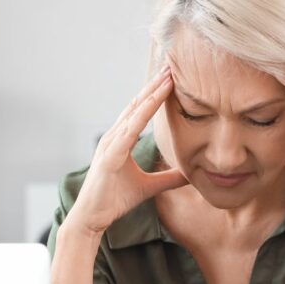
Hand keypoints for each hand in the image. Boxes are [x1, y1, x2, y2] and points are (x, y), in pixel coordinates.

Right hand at [67, 65, 189, 234]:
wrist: (92, 218)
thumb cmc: (114, 200)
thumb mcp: (149, 187)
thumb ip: (169, 178)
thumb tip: (191, 174)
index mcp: (121, 140)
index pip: (141, 111)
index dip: (156, 93)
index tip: (173, 76)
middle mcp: (114, 136)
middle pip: (137, 104)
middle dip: (155, 84)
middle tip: (172, 65)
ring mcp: (110, 144)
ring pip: (134, 113)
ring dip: (151, 94)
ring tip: (168, 77)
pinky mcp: (110, 156)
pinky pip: (129, 132)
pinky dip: (141, 115)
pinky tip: (154, 102)